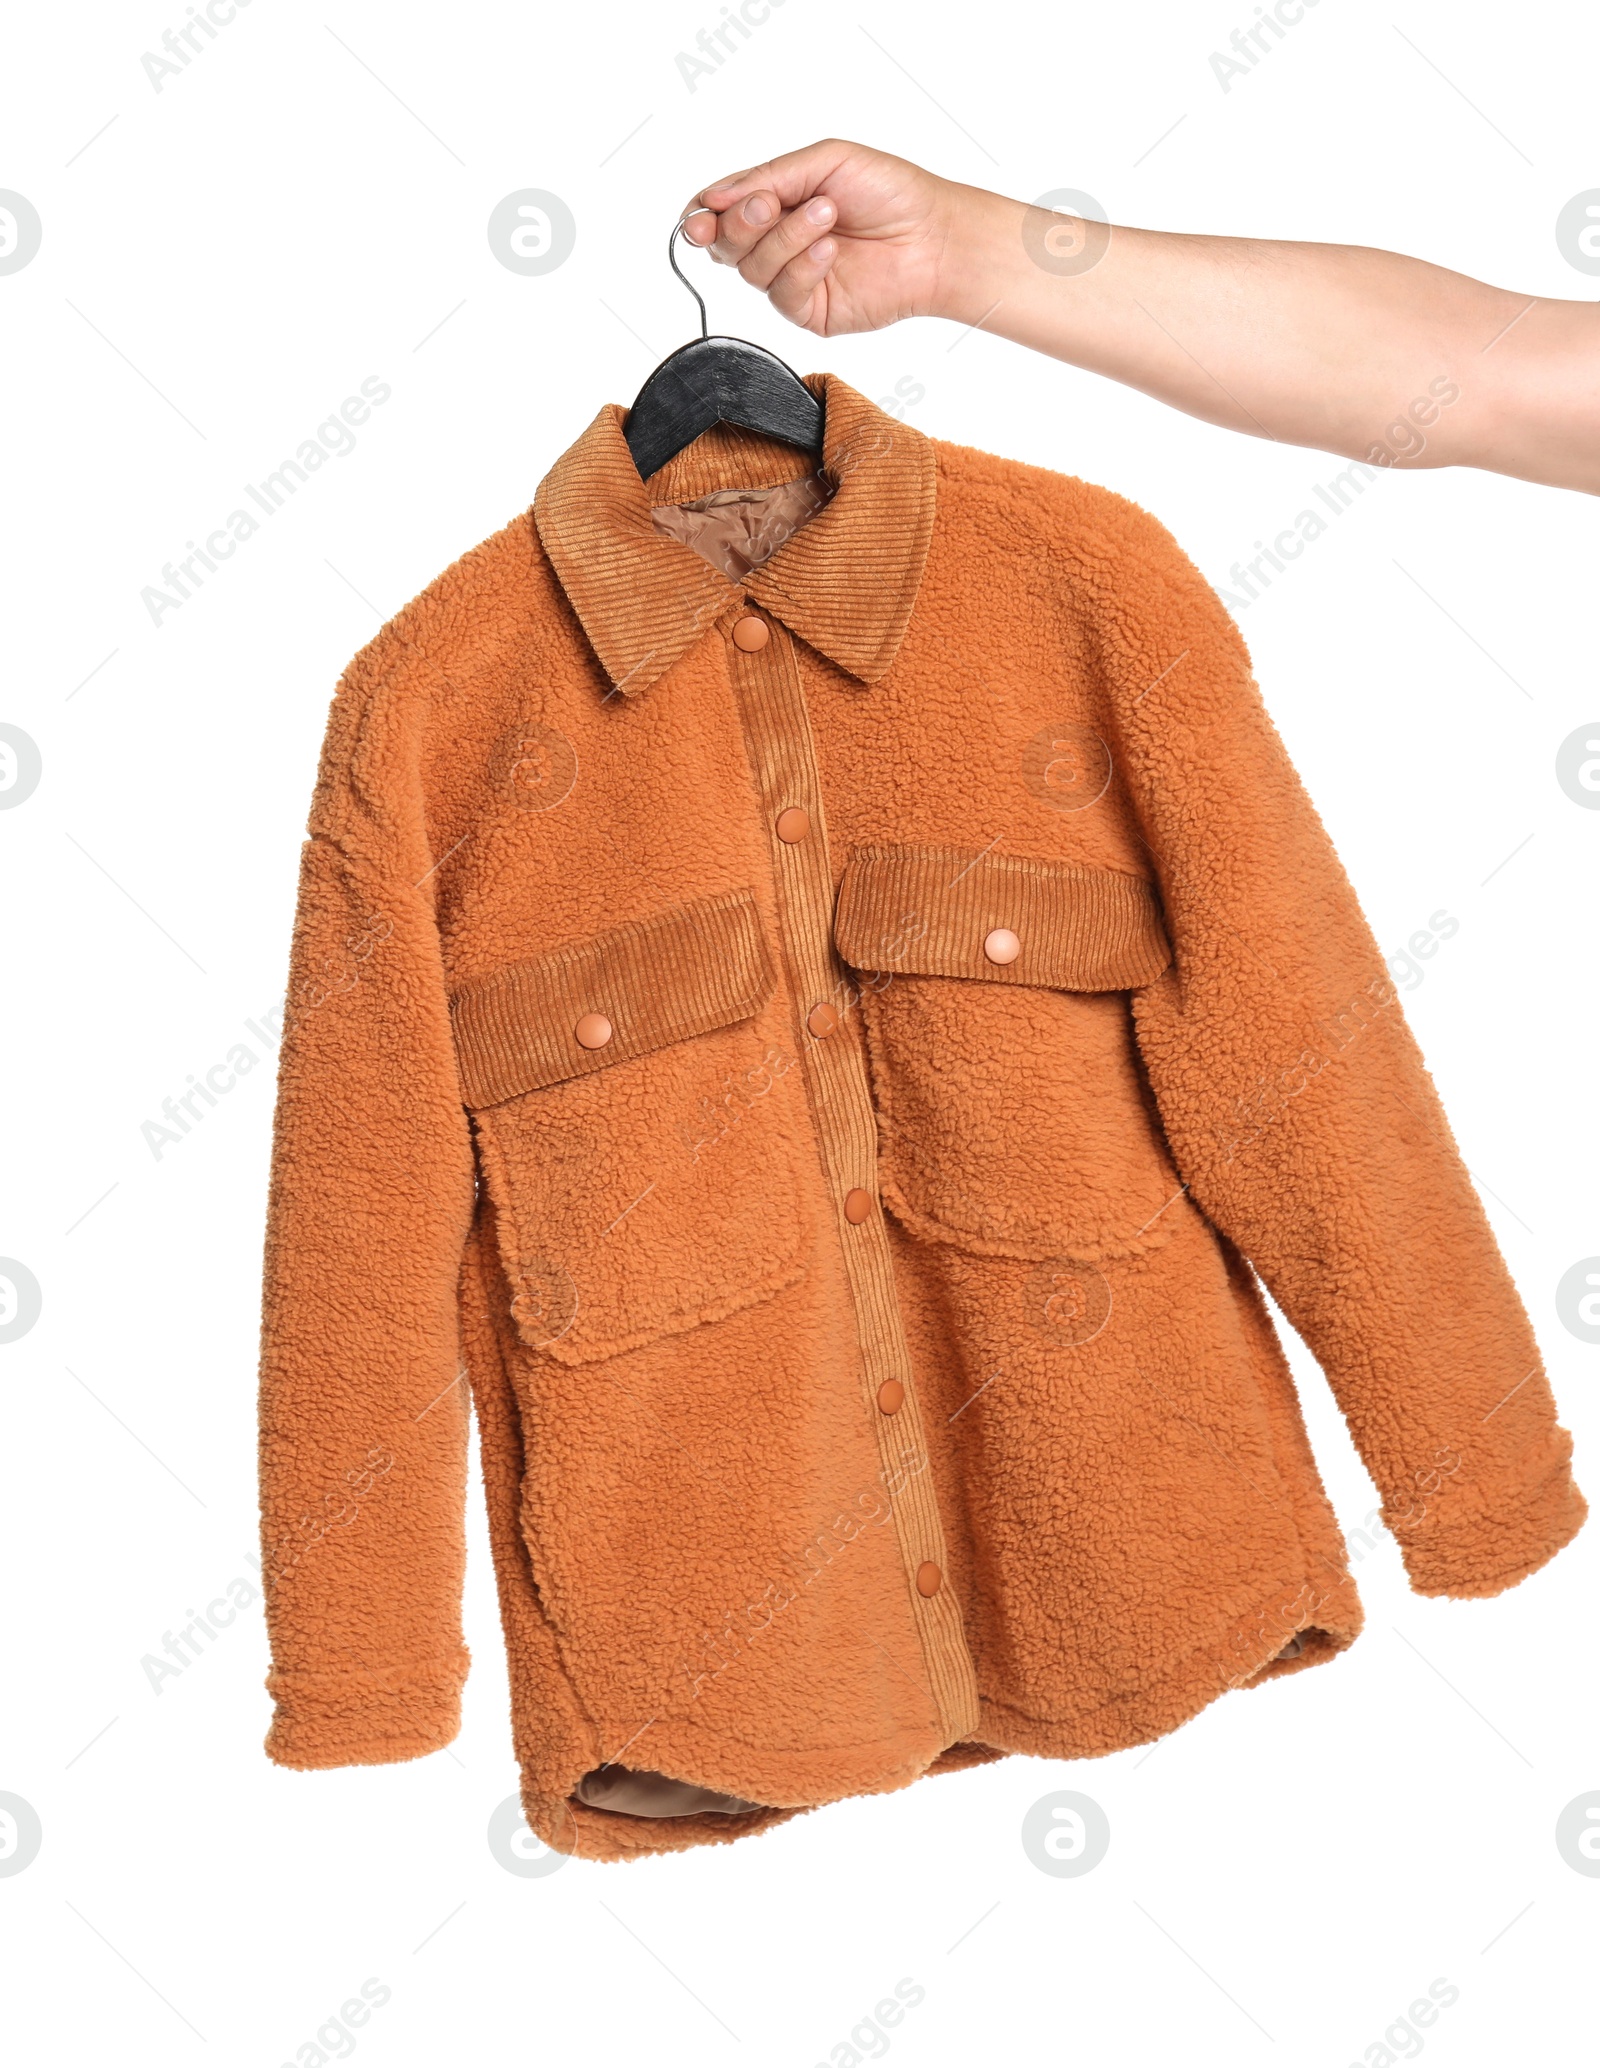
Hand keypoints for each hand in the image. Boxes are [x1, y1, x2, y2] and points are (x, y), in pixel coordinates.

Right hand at [681, 139, 982, 336]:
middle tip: (770, 204)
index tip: (700, 215)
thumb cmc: (890, 192)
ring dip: (785, 236)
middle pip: (725, 244)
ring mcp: (793, 279)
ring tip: (825, 214)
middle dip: (741, 222)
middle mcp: (778, 242)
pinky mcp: (810, 311)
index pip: (720, 212)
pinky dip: (803, 265)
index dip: (702, 215)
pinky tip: (831, 249)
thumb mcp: (824, 161)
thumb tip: (714, 197)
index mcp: (776, 202)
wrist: (933, 236)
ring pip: (752, 268)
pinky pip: (783, 294)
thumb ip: (767, 176)